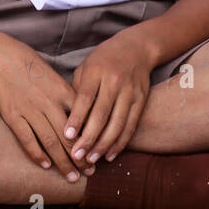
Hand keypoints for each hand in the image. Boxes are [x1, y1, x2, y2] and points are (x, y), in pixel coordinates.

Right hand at [0, 31, 81, 181]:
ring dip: (62, 162)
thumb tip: (81, 116)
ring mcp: (30, 110)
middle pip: (69, 136)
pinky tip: (45, 166)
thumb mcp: (53, 76)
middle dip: (81, 157)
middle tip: (90, 173)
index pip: (83, 121)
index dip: (92, 140)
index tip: (98, 154)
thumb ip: (66, 96)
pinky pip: (27, 139)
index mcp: (62, 91)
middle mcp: (49, 102)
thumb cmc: (28, 64)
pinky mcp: (12, 115)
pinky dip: (37, 154)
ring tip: (72, 177)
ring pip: (51, 141)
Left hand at [65, 28, 155, 166]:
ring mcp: (130, 91)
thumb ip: (77, 90)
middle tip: (77, 156)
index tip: (67, 136)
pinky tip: (110, 155)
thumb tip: (66, 119)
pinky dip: (120, 142)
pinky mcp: (141, 100)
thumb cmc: (103, 60)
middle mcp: (115, 81)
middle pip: (101, 114)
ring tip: (91, 159)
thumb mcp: (86, 67)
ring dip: (104, 145)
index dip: (76, 118)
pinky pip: (131, 125)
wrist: (136, 48)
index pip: (85, 98)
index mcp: (97, 71)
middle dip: (89, 138)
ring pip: (117, 123)